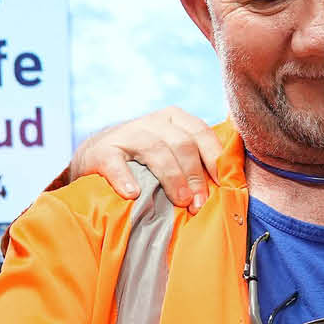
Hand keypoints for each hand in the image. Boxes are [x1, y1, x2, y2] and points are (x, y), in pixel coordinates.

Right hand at [71, 110, 224, 210]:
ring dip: (171, 177)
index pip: (201, 133)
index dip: (214, 158)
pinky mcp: (101, 151)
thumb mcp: (170, 154)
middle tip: (199, 204)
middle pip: (182, 143)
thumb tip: (229, 188)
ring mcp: (126, 134)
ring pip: (155, 149)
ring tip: (180, 201)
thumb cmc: (142, 163)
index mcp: (174, 120)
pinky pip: (116, 162)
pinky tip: (133, 194)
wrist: (94, 158)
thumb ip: (195, 163)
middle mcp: (152, 122)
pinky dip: (125, 177)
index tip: (223, 184)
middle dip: (195, 175)